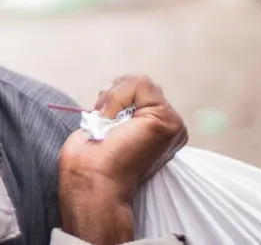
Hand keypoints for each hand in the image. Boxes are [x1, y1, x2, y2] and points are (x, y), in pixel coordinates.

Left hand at [57, 75, 186, 243]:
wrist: (92, 179)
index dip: (111, 98)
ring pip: (139, 81)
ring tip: (107, 124)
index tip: (100, 121)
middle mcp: (168, 126)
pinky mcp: (168, 120)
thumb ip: (117, 107)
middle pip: (138, 82)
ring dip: (112, 98)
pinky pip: (139, 84)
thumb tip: (113, 88)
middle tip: (102, 121)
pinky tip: (114, 122)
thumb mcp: (102, 124)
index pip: (135, 90)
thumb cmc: (89, 160)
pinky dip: (117, 97)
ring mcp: (171, 123)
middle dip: (111, 94)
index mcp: (154, 129)